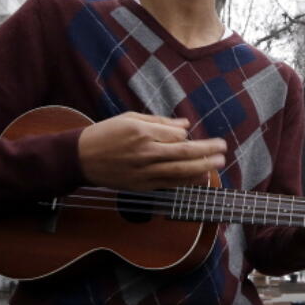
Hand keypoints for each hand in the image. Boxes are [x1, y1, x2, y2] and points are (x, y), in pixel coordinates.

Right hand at [78, 112, 225, 190]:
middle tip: (223, 148)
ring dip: (203, 167)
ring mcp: (144, 172)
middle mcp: (145, 153)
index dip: (187, 135)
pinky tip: (201, 177)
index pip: (175, 135)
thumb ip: (160, 122)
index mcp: (142, 133)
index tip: (192, 135)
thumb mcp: (130, 119)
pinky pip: (169, 184)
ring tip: (218, 162)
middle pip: (184, 153)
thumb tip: (185, 125)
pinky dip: (187, 181)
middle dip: (206, 151)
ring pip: (180, 171)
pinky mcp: (141, 186)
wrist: (81, 158)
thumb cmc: (106, 134)